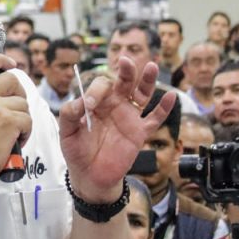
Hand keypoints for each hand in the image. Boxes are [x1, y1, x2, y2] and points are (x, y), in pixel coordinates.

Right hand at [0, 54, 31, 191]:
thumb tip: (0, 91)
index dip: (0, 59)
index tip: (10, 63)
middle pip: (12, 80)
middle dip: (19, 94)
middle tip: (16, 110)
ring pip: (23, 104)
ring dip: (23, 119)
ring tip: (12, 133)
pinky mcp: (8, 121)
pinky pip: (28, 120)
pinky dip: (26, 132)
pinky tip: (15, 141)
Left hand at [58, 54, 172, 202]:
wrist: (90, 176)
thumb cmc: (77, 152)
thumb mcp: (66, 133)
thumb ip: (69, 115)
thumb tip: (79, 103)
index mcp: (97, 102)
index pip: (101, 86)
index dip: (96, 91)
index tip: (89, 106)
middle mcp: (115, 105)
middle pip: (124, 82)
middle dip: (126, 71)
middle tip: (126, 61)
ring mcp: (129, 118)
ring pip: (142, 95)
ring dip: (148, 81)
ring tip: (152, 67)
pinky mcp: (139, 133)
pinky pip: (155, 119)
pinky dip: (164, 109)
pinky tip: (171, 96)